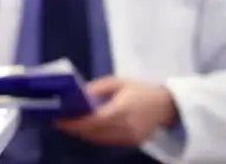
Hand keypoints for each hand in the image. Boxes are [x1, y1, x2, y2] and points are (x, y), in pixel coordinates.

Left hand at [56, 76, 178, 147]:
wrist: (167, 105)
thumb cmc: (141, 90)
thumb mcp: (118, 82)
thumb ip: (97, 88)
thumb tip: (78, 95)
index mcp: (122, 110)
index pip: (94, 121)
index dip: (75, 123)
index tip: (59, 120)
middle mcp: (126, 127)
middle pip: (94, 132)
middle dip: (74, 129)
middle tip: (59, 121)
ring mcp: (130, 137)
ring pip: (99, 139)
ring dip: (83, 133)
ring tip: (69, 125)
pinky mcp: (132, 142)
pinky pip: (108, 141)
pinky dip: (94, 136)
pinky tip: (85, 129)